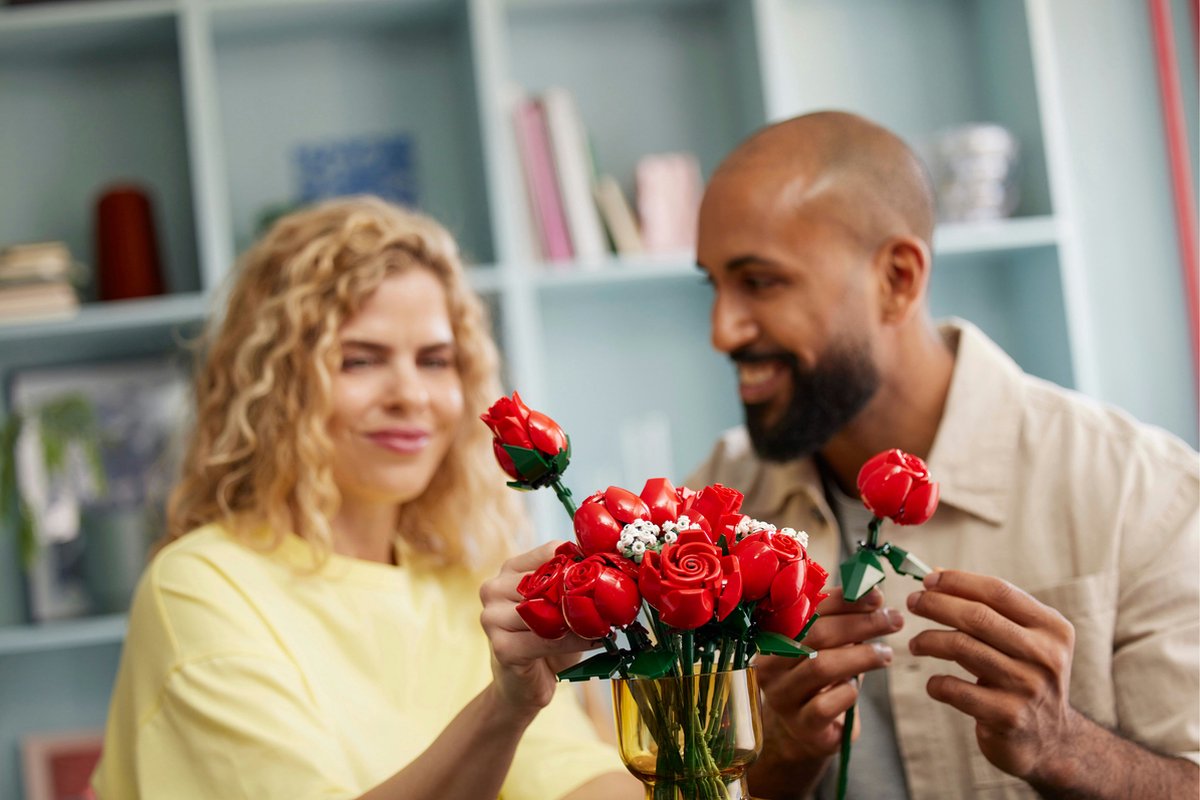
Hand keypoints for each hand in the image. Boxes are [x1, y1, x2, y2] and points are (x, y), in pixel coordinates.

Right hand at [479, 541, 599, 715]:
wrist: (523, 685)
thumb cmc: (545, 638)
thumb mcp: (557, 604)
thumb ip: (571, 582)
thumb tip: (612, 565)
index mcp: (509, 569)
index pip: (550, 551)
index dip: (583, 561)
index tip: (610, 572)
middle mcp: (494, 588)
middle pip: (547, 579)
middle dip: (583, 591)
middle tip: (615, 599)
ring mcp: (492, 617)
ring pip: (547, 610)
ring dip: (582, 618)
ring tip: (608, 622)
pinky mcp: (501, 647)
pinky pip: (546, 639)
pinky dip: (574, 641)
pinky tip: (594, 641)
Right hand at [749, 587, 902, 795]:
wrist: (810, 728)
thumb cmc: (821, 676)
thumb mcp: (827, 645)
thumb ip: (841, 618)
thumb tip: (872, 591)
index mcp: (773, 635)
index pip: (807, 608)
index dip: (844, 599)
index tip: (877, 596)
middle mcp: (770, 663)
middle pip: (817, 634)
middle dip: (861, 624)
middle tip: (894, 620)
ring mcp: (782, 695)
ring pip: (821, 666)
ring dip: (861, 656)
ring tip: (887, 654)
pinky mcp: (800, 724)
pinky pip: (825, 704)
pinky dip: (847, 692)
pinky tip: (857, 687)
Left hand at [906, 569, 1078, 781]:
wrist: (1050, 741)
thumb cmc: (1025, 677)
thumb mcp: (1022, 640)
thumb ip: (988, 608)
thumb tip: (937, 574)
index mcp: (1052, 628)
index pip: (998, 591)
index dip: (957, 581)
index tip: (927, 580)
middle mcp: (1045, 655)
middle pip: (977, 616)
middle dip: (936, 604)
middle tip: (913, 602)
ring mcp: (1027, 687)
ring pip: (962, 648)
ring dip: (929, 641)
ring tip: (916, 644)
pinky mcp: (1008, 716)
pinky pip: (956, 689)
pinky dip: (937, 683)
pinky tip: (934, 683)